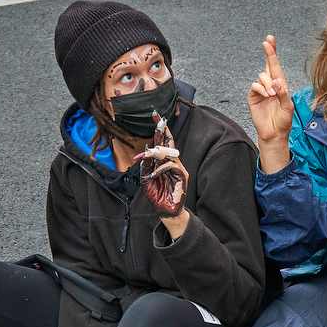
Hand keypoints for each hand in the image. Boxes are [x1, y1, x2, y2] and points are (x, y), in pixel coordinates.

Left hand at [142, 115, 189, 229]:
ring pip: (169, 153)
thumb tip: (145, 151)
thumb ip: (146, 165)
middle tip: (158, 119)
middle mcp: (173, 162)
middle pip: (169, 143)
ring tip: (145, 156)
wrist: (166, 211)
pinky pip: (171, 166)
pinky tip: (153, 175)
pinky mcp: (181, 176)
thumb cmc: (157, 195)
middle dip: (163, 130)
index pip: (163, 142)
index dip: (160, 129)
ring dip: (155, 153)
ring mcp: (178, 168)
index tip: (155, 115)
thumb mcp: (146, 178)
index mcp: (164, 161)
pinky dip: (160, 169)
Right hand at [248, 35, 295, 162]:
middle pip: (267, 65)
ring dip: (268, 82)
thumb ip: (283, 93)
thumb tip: (277, 81)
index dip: (273, 52)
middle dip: (268, 52)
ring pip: (262, 76)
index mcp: (280, 85)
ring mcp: (261, 90)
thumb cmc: (283, 121)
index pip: (276, 66)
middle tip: (266, 43)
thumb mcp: (288, 106)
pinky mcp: (253, 97)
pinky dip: (261, 88)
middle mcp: (270, 85)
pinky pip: (255, 86)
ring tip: (273, 94)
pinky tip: (267, 95)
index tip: (269, 40)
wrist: (274, 133)